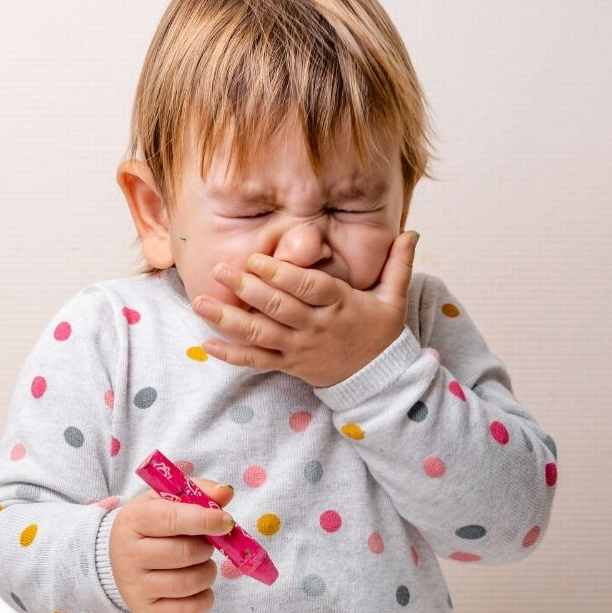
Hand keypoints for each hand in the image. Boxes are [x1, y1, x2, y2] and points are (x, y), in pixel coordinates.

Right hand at [109, 479, 235, 612]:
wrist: (118, 558)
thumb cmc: (150, 526)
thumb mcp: (166, 501)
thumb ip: (197, 492)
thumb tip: (225, 493)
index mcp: (133, 520)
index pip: (172, 519)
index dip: (204, 520)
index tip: (226, 522)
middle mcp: (129, 554)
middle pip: (185, 553)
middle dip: (206, 549)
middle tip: (206, 546)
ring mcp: (135, 586)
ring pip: (189, 583)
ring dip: (207, 572)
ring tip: (202, 564)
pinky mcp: (145, 610)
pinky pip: (188, 610)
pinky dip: (205, 598)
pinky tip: (199, 587)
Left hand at [192, 230, 418, 388]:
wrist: (379, 380)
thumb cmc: (382, 333)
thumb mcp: (395, 298)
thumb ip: (398, 264)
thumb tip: (412, 232)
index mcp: (339, 305)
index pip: (307, 288)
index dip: (281, 275)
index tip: (257, 260)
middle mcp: (315, 327)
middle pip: (278, 308)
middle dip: (246, 289)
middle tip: (219, 270)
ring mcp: (299, 348)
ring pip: (260, 334)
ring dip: (228, 319)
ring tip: (199, 302)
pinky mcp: (288, 365)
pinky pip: (256, 361)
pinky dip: (231, 355)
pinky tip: (206, 344)